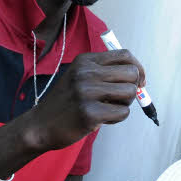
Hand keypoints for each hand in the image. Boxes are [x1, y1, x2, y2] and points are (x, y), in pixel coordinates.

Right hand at [25, 49, 145, 151]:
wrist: (40, 125)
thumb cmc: (67, 102)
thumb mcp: (80, 77)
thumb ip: (106, 73)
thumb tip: (140, 77)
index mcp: (85, 61)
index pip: (125, 55)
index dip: (138, 68)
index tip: (138, 81)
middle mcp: (86, 72)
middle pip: (131, 72)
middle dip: (133, 87)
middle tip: (120, 99)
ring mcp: (87, 92)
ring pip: (130, 92)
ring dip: (124, 104)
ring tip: (108, 109)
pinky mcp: (90, 112)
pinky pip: (123, 112)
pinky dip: (117, 118)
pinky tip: (100, 119)